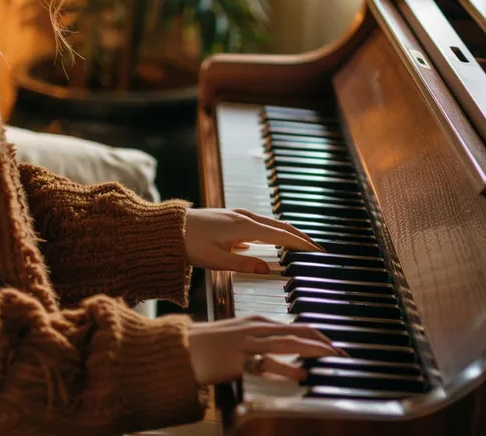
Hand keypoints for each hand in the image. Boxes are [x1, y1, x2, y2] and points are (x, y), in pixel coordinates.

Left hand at [184, 207, 323, 273]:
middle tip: (317, 249)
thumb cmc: (188, 244)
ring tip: (301, 246)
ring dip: (287, 234)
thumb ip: (244, 265)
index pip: (281, 236)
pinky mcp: (231, 219)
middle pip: (280, 226)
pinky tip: (272, 242)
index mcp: (244, 226)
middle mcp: (244, 217)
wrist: (167, 230)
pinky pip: (259, 225)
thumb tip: (269, 269)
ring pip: (270, 224)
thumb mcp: (216, 260)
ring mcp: (237, 216)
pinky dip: (273, 233)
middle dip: (300, 237)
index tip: (318, 251)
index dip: (301, 244)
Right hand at [188, 316, 343, 384]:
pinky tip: (300, 374)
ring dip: (312, 349)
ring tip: (330, 356)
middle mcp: (256, 327)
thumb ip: (260, 344)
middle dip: (322, 341)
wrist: (182, 348)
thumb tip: (281, 357)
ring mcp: (248, 341)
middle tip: (341, 352)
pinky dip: (286, 368)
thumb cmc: (209, 345)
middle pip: (297, 331)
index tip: (332, 345)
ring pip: (288, 342)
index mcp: (257, 321)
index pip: (295, 325)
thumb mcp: (239, 338)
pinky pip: (267, 362)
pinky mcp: (238, 358)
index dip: (317, 334)